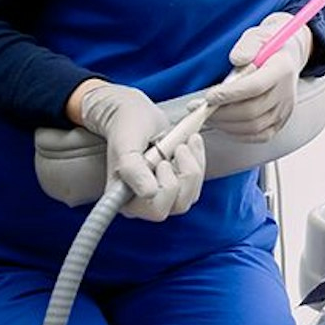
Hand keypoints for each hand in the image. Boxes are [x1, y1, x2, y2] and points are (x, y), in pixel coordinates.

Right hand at [77, 83, 204, 220]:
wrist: (134, 115)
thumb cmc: (126, 129)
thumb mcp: (126, 146)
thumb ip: (132, 170)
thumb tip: (149, 194)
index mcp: (126, 201)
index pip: (156, 210)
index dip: (166, 186)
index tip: (160, 161)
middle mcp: (144, 204)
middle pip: (179, 205)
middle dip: (184, 173)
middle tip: (177, 148)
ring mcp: (164, 196)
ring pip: (191, 194)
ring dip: (192, 165)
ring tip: (182, 143)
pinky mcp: (178, 186)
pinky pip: (197, 182)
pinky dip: (198, 160)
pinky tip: (189, 143)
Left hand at [205, 14, 311, 142]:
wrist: (286, 56)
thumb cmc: (268, 46)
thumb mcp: (257, 36)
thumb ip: (247, 45)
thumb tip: (236, 59)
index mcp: (282, 69)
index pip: (256, 87)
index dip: (230, 94)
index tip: (209, 97)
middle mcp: (286, 92)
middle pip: (253, 111)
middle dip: (222, 113)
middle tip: (202, 109)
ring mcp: (285, 109)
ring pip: (254, 126)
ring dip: (227, 124)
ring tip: (210, 116)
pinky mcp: (281, 121)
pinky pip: (260, 135)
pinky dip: (239, 134)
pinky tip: (226, 124)